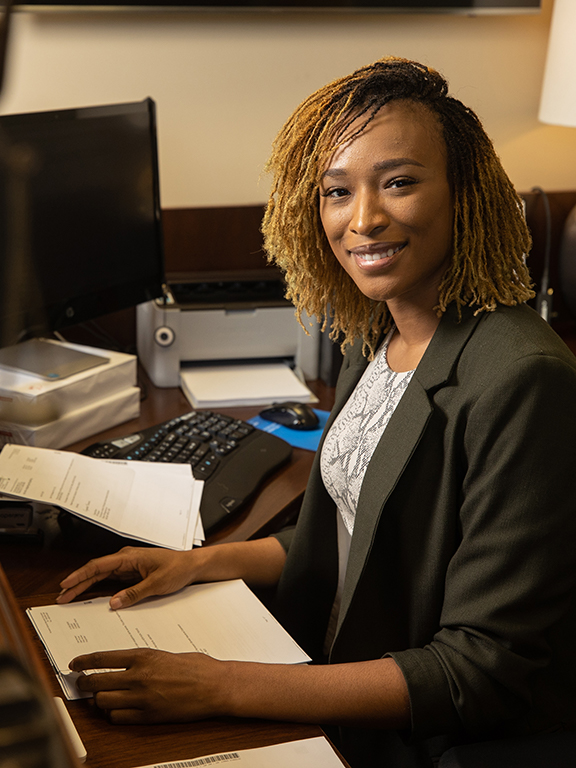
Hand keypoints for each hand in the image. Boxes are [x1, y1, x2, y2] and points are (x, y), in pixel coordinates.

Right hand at [57, 547, 196, 608]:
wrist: (191, 566)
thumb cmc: (177, 568)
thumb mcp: (156, 584)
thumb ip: (134, 594)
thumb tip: (114, 602)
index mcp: (129, 557)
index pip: (99, 565)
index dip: (80, 575)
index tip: (66, 584)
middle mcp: (126, 559)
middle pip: (96, 571)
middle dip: (77, 583)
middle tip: (62, 597)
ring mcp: (128, 566)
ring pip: (101, 575)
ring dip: (85, 585)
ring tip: (69, 597)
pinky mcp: (131, 573)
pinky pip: (110, 580)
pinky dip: (98, 587)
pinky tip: (90, 595)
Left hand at [70, 649, 226, 723]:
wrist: (214, 686)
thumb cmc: (196, 667)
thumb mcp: (165, 654)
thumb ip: (143, 659)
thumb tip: (124, 664)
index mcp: (143, 657)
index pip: (102, 658)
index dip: (84, 662)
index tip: (75, 664)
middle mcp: (138, 677)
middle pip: (97, 681)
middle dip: (84, 682)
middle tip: (81, 682)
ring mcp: (142, 699)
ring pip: (103, 701)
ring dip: (98, 700)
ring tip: (99, 697)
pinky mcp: (147, 716)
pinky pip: (118, 717)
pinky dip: (112, 714)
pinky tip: (116, 709)